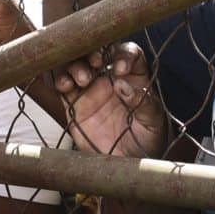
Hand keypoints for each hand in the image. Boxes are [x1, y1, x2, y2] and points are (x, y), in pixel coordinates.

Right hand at [55, 42, 168, 158]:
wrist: (128, 162)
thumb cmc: (147, 140)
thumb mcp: (153, 121)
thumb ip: (142, 102)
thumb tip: (122, 85)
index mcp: (134, 77)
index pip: (128, 53)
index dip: (123, 54)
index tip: (120, 68)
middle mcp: (110, 78)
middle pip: (98, 52)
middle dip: (94, 52)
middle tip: (95, 62)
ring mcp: (90, 88)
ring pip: (77, 64)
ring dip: (76, 65)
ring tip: (82, 79)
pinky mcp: (73, 102)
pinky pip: (63, 85)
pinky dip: (61, 81)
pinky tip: (66, 86)